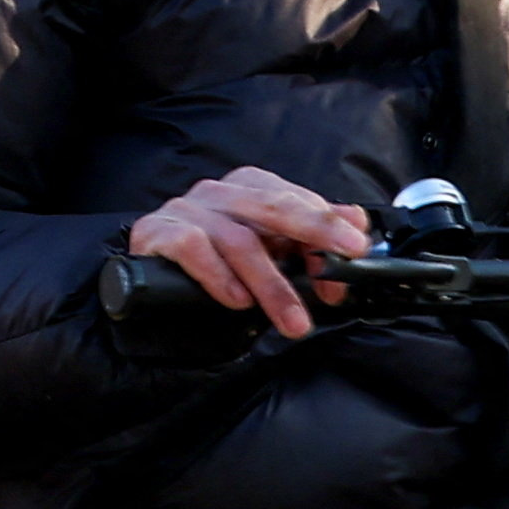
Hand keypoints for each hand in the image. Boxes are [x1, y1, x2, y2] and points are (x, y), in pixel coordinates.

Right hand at [126, 166, 370, 342]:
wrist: (151, 280)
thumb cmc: (217, 263)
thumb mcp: (271, 251)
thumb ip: (311, 236)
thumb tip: (357, 221)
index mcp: (249, 187)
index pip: (296, 199)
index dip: (328, 229)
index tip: (354, 256)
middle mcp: (219, 192)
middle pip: (274, 208)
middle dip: (314, 235)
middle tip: (338, 272)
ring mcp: (186, 209)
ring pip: (239, 241)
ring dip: (272, 286)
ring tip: (294, 322)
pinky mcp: (157, 233)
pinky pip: (193, 249)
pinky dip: (219, 277)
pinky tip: (237, 301)